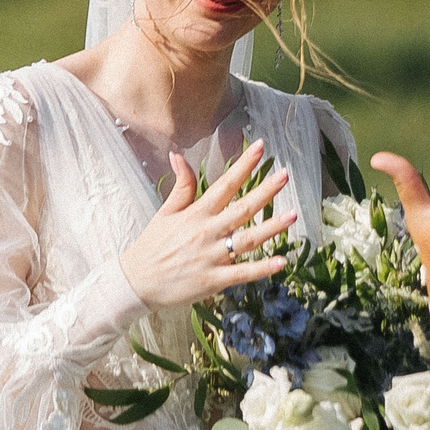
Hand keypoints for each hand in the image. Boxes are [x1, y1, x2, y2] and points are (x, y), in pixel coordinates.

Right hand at [119, 140, 298, 308]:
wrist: (135, 282)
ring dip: (272, 227)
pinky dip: (262, 268)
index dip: (244, 165)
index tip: (261, 147)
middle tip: (285, 175)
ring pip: (247, 239)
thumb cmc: (152, 246)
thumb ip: (181, 186)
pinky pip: (243, 273)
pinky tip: (282, 261)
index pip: (225, 184)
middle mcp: (207, 232)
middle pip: (242, 208)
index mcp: (196, 213)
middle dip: (265, 191)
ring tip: (293, 215)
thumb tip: (178, 155)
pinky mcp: (214, 280)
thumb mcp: (165, 213)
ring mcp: (211, 257)